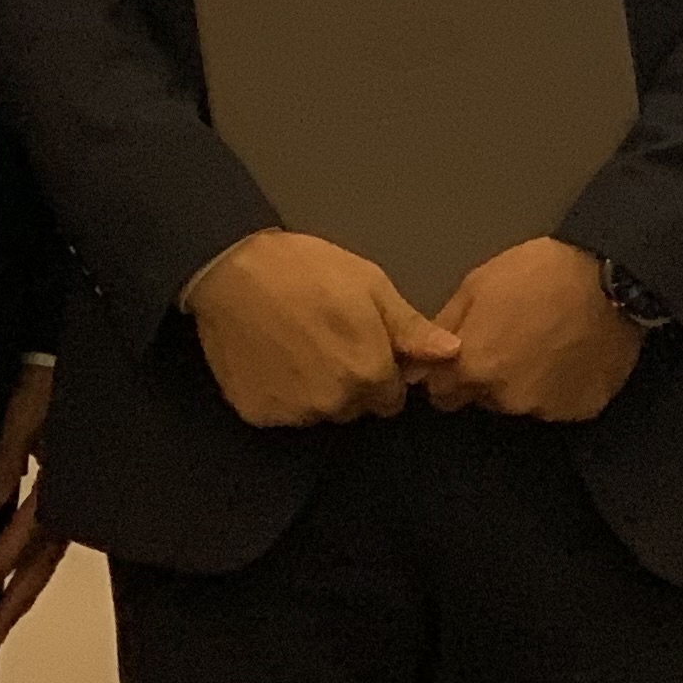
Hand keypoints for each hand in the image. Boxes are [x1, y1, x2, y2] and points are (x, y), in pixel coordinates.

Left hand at [0, 360, 70, 645]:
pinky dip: (35, 549)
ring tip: (3, 614)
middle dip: (17, 598)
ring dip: (27, 581)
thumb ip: (8, 456)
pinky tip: (21, 564)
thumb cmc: (46, 371)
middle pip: (45, 557)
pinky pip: (55, 522)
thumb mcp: (23, 409)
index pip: (26, 533)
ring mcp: (76, 485)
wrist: (73, 342)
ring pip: (51, 546)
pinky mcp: (71, 474)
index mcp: (60, 476)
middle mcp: (72, 490)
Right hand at [184, 229, 457, 427]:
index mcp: (369, 373)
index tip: (358, 342)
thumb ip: (410, 328)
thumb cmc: (306, 269)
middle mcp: (335, 403)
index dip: (379, 370)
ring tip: (294, 344)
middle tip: (325, 339)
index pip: (392, 398)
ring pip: (318, 412)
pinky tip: (268, 357)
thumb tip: (452, 353)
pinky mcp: (257, 414)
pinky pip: (280, 413)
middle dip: (349, 382)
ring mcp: (293, 413)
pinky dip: (278, 393)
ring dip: (314, 389)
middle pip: (355, 408)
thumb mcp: (368, 284)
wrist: (230, 267)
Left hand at [421, 237, 645, 419]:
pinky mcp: (582, 410)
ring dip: (523, 382)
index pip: (440, 394)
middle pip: (482, 399)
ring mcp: (547, 408)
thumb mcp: (475, 286)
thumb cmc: (535, 273)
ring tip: (543, 343)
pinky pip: (558, 403)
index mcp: (475, 367)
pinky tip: (569, 355)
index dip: (446, 375)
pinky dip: (559, 386)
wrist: (607, 278)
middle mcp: (507, 399)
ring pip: (520, 402)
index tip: (458, 358)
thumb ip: (444, 329)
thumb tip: (418, 359)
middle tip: (509, 340)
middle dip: (486, 378)